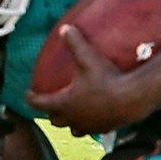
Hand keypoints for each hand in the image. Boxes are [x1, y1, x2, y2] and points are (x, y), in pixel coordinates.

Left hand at [25, 26, 152, 135]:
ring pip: (73, 130)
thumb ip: (75, 43)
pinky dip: (89, 125)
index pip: (40, 103)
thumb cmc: (106, 79)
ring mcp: (88, 126)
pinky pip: (91, 131)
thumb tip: (65, 28)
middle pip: (55, 119)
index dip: (31, 98)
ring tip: (72, 114)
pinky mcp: (103, 129)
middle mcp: (73, 118)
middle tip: (51, 103)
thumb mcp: (88, 58)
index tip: (28, 94)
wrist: (132, 98)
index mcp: (64, 103)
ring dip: (70, 122)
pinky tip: (94, 117)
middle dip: (51, 111)